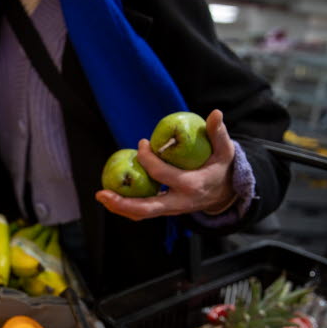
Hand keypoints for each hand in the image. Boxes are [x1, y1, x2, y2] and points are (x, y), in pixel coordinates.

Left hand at [95, 109, 236, 220]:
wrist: (226, 194)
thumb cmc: (221, 168)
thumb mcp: (225, 152)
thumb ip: (219, 133)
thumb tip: (216, 113)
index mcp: (191, 186)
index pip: (163, 174)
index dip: (147, 159)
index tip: (141, 143)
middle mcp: (179, 203)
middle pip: (146, 208)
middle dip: (122, 203)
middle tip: (101, 193)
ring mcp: (171, 210)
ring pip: (142, 214)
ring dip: (119, 207)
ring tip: (101, 196)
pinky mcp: (165, 211)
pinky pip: (143, 212)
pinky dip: (126, 207)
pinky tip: (111, 197)